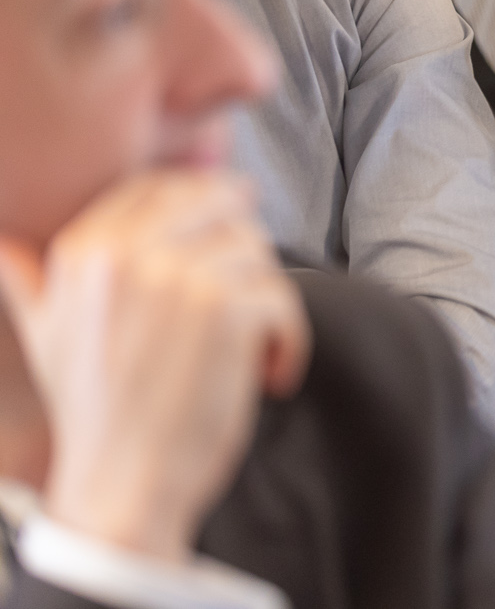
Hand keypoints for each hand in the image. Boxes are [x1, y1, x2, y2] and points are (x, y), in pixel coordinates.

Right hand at [0, 172, 310, 561]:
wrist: (122, 485)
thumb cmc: (93, 414)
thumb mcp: (46, 337)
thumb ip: (31, 281)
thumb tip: (6, 243)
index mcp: (84, 251)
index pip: (162, 186)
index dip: (204, 201)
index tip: (225, 225)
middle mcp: (129, 255)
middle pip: (220, 205)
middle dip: (242, 248)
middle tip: (246, 294)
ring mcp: (180, 279)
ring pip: (258, 252)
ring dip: (267, 301)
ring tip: (250, 348)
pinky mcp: (228, 310)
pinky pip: (282, 297)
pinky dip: (289, 339)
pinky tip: (269, 372)